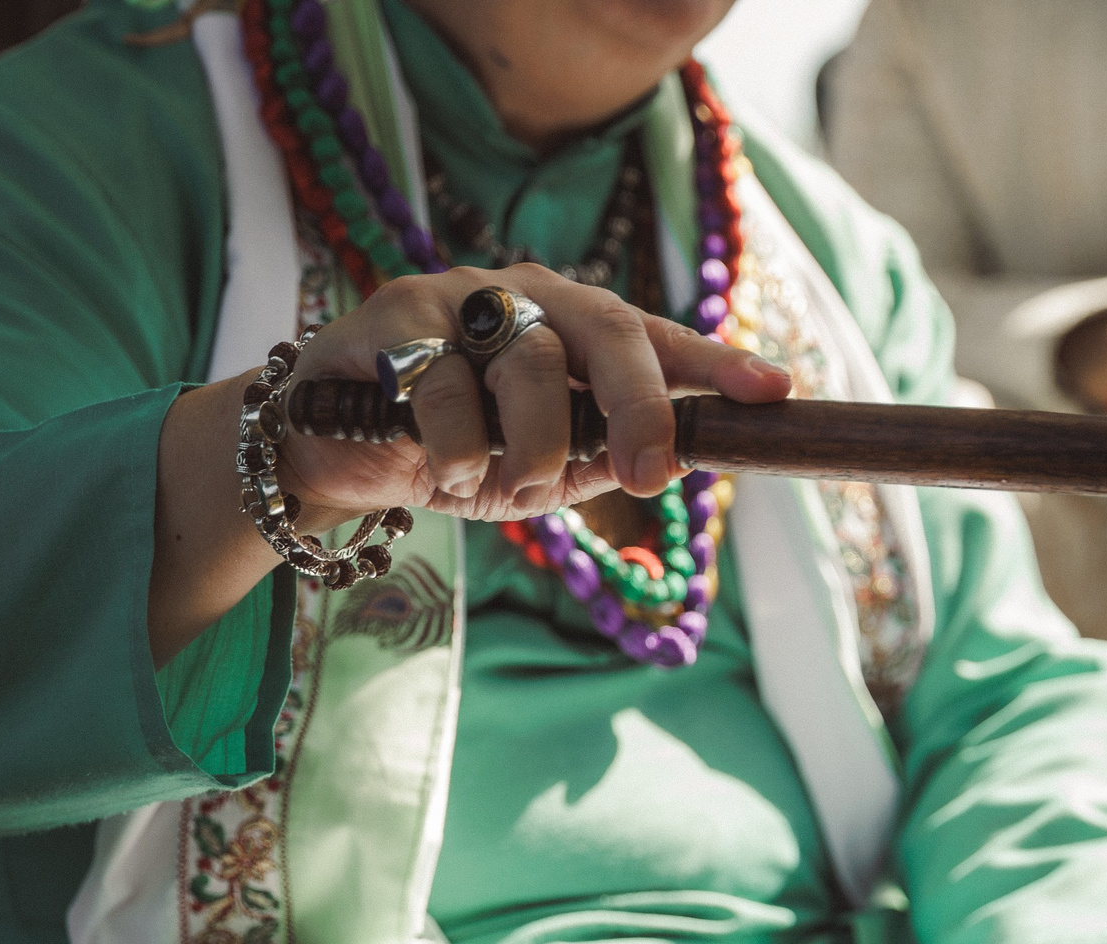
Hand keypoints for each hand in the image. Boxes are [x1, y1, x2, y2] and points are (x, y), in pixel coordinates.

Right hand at [277, 262, 790, 529]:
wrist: (331, 451)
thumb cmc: (456, 451)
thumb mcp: (546, 465)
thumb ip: (606, 454)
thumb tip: (687, 457)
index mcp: (574, 323)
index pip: (658, 337)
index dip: (717, 362)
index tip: (775, 392)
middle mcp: (526, 293)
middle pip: (610, 331)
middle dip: (640, 409)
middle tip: (650, 476)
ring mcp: (459, 297)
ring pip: (531, 369)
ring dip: (529, 452)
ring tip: (503, 487)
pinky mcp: (392, 320)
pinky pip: (451, 395)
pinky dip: (459, 454)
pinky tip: (440, 472)